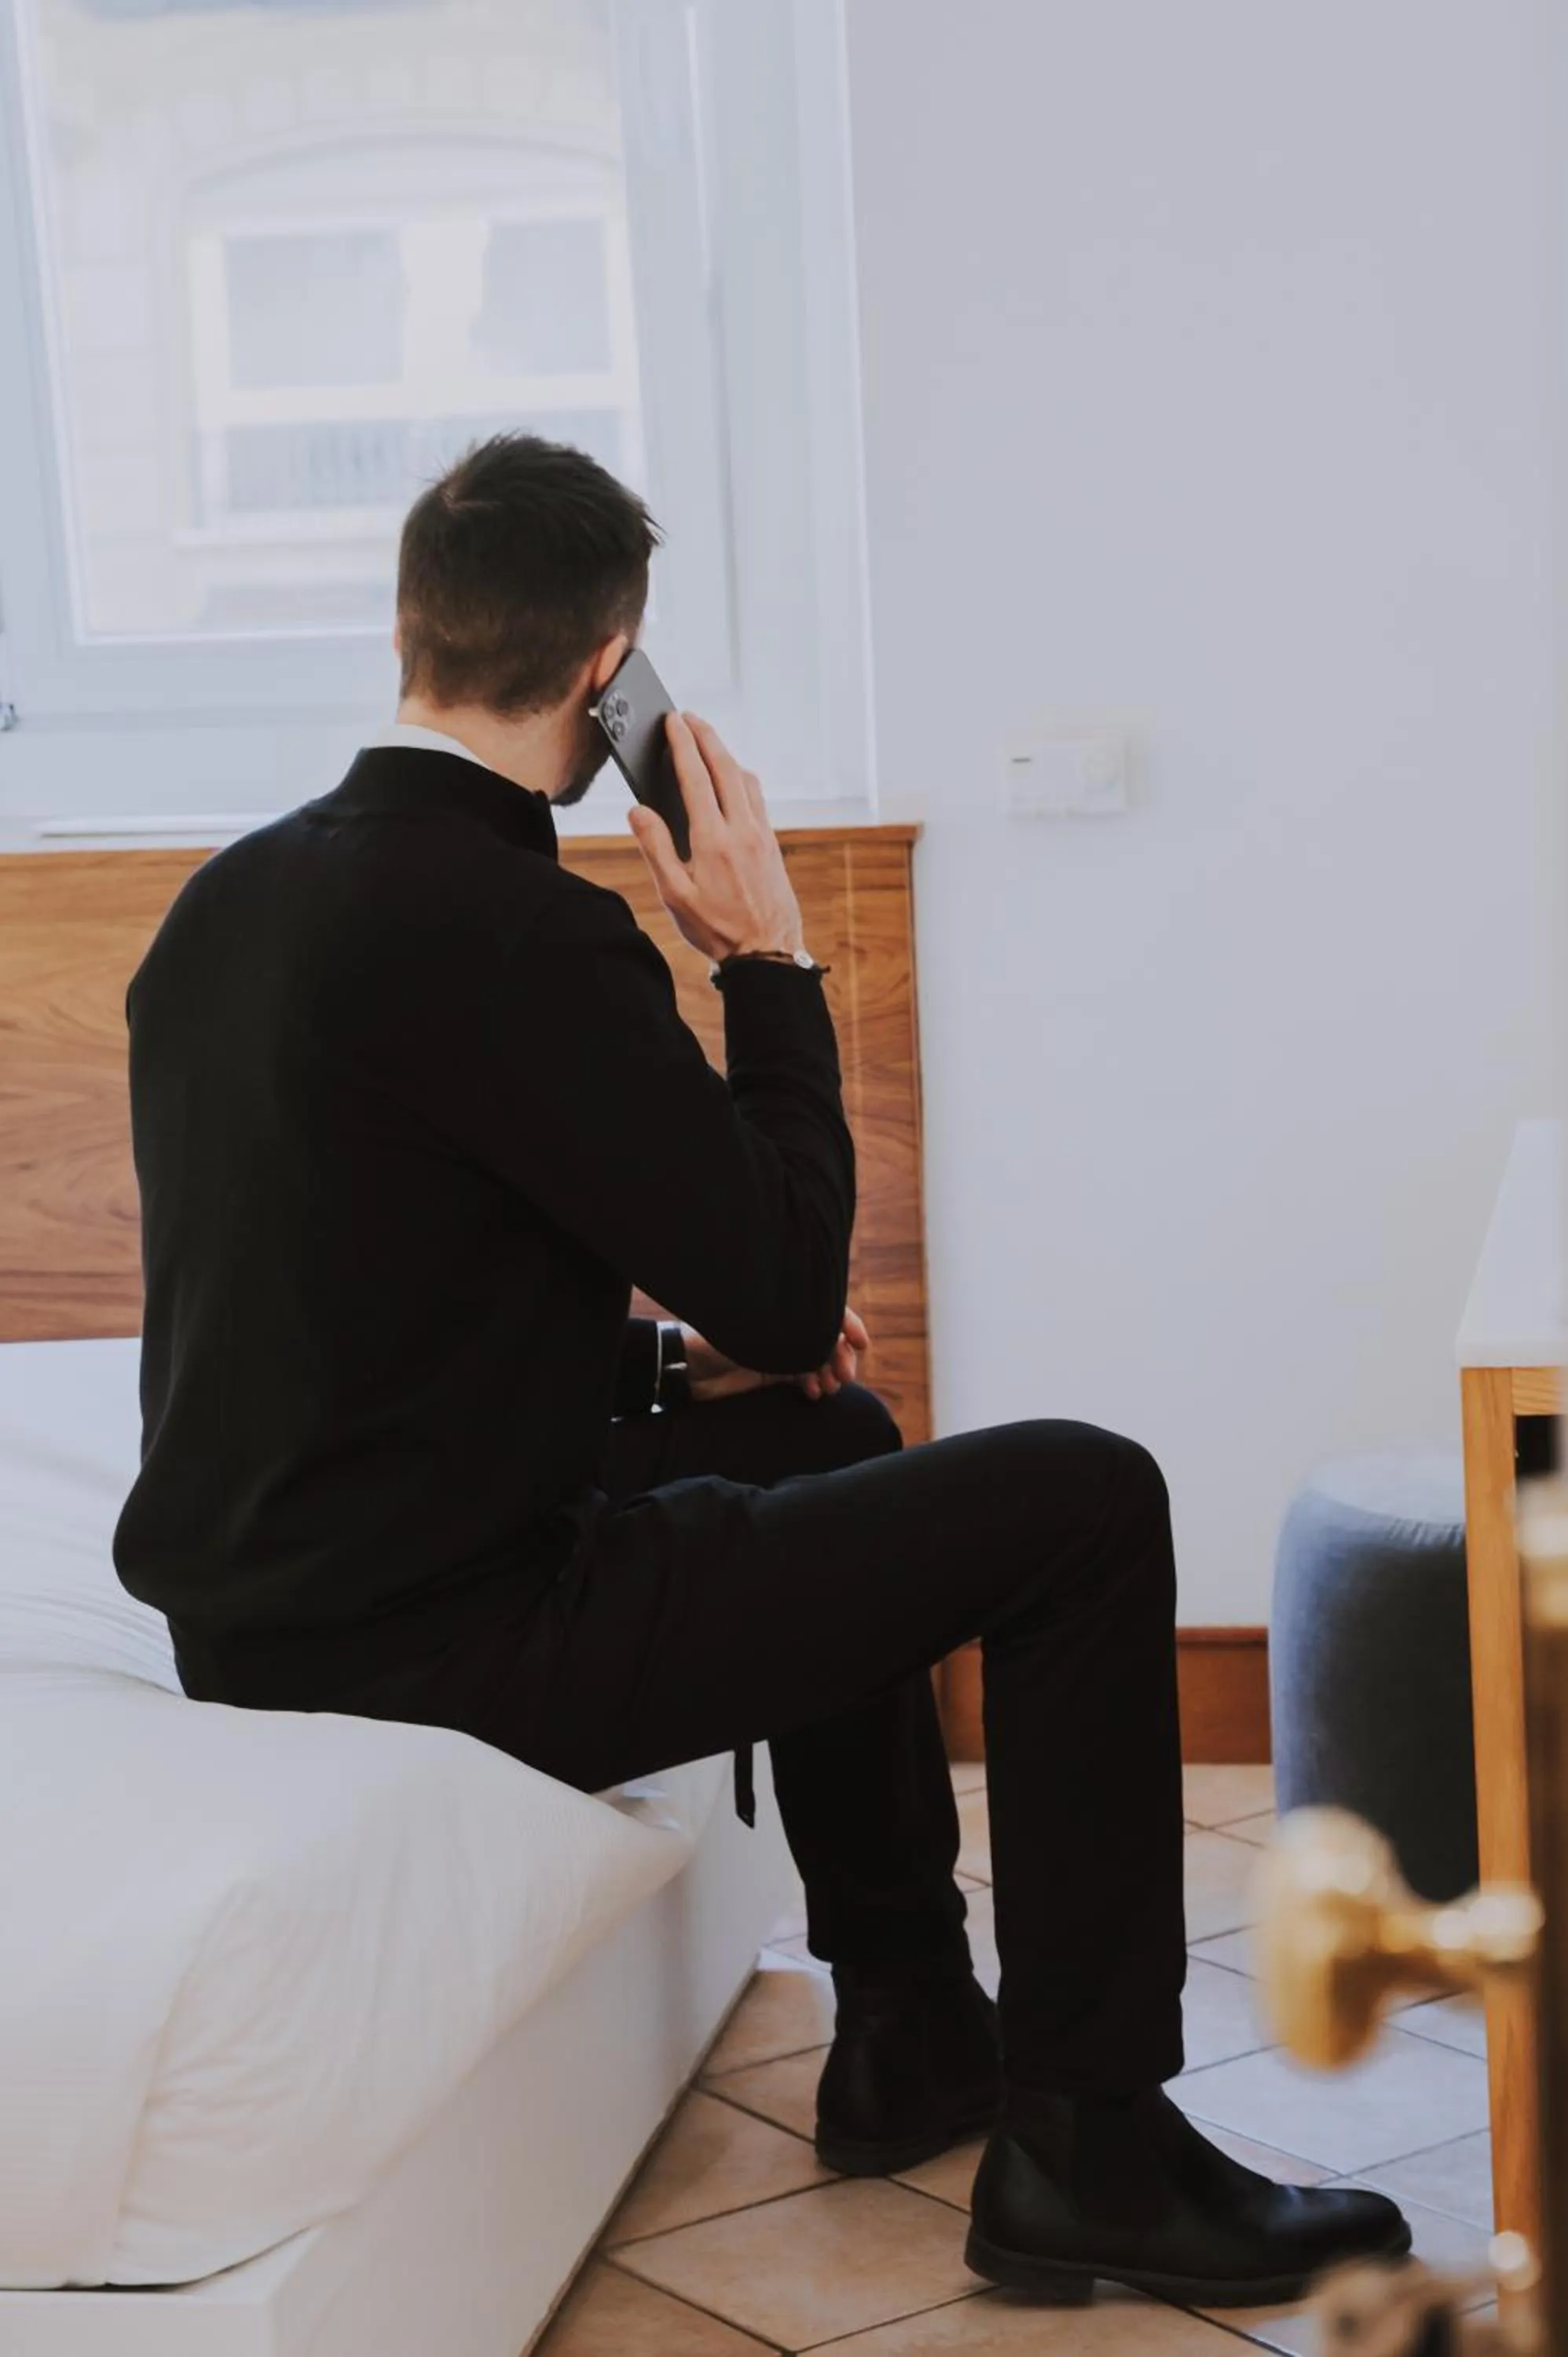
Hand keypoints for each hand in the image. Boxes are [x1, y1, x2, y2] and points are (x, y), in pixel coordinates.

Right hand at [627, 713, 804, 965]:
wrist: (767, 952)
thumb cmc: (715, 929)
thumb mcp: (674, 895)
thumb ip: (656, 849)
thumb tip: (638, 810)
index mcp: (713, 840)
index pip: (695, 777)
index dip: (683, 744)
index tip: (673, 720)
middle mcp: (742, 830)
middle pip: (725, 767)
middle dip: (706, 736)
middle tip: (689, 718)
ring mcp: (762, 835)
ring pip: (745, 779)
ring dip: (725, 755)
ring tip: (707, 742)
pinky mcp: (773, 844)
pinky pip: (757, 798)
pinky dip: (740, 778)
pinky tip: (730, 780)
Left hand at [683, 1308, 870, 1406]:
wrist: (685, 1367)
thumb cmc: (716, 1341)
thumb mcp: (757, 1334)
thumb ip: (793, 1333)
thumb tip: (831, 1338)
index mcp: (782, 1307)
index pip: (824, 1308)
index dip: (848, 1324)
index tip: (861, 1343)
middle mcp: (784, 1324)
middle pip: (825, 1335)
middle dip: (840, 1355)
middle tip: (845, 1376)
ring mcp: (778, 1347)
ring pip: (816, 1357)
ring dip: (828, 1371)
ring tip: (830, 1388)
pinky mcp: (771, 1369)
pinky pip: (801, 1375)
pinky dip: (811, 1383)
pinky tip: (813, 1393)